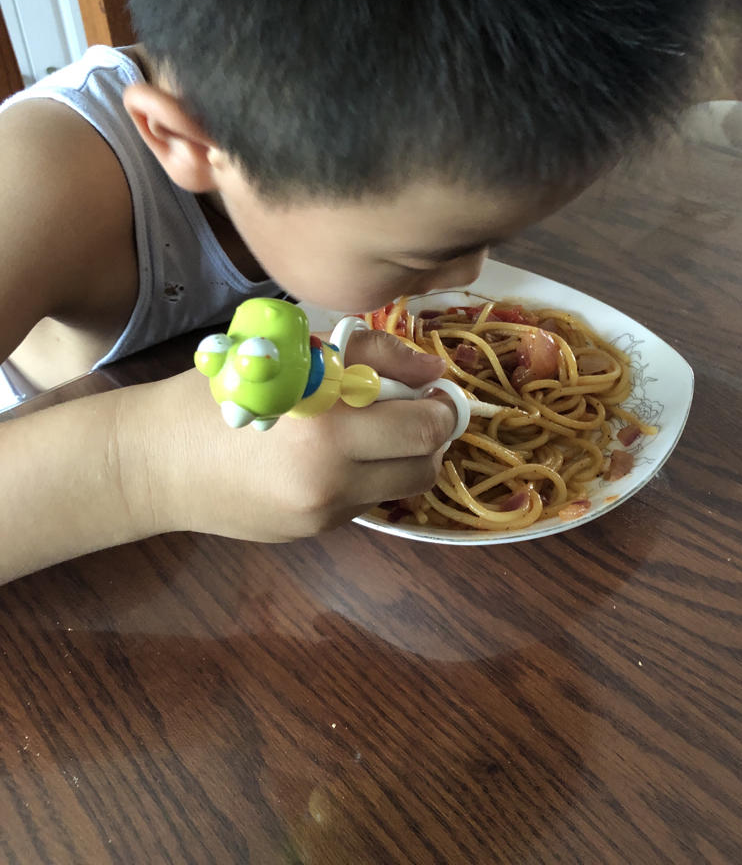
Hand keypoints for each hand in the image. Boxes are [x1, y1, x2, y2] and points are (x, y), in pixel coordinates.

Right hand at [121, 329, 453, 542]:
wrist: (153, 463)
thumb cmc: (218, 393)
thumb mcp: (293, 355)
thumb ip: (371, 355)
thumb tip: (432, 372)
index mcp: (326, 430)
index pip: (423, 430)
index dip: (441, 407)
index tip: (432, 390)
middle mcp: (331, 482)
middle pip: (423, 468)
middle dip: (429, 438)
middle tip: (411, 411)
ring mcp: (321, 515)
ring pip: (398, 490)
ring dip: (399, 459)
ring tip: (368, 431)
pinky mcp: (310, 533)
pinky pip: (362, 502)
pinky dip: (363, 476)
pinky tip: (329, 456)